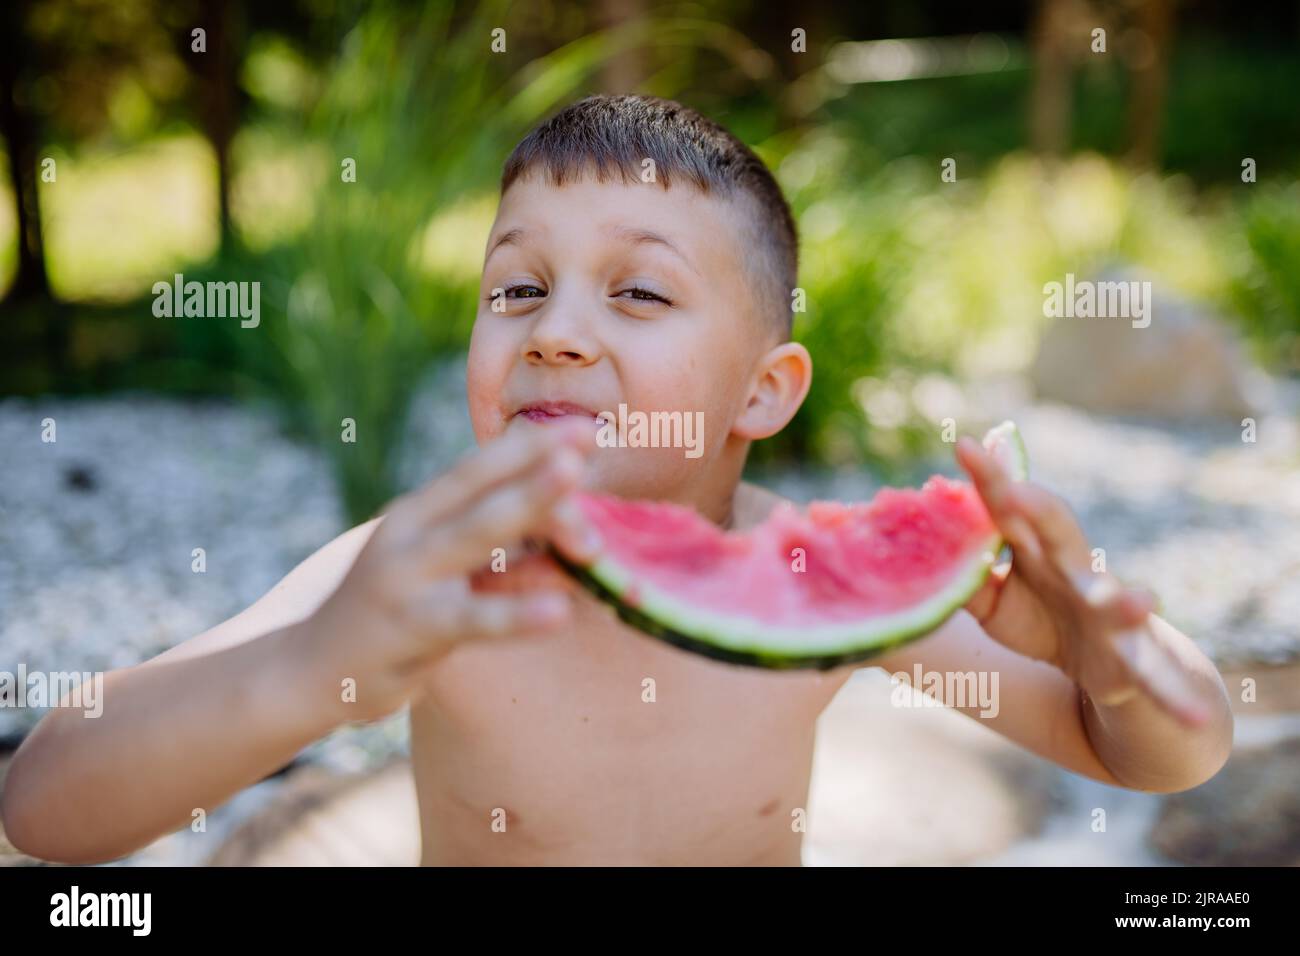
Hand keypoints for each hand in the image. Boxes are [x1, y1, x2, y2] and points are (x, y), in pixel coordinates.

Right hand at [305, 418, 599, 722]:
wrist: (314, 668)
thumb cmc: (397, 613)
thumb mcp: (448, 576)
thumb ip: (508, 560)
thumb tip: (580, 549)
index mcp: (420, 510)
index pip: (480, 468)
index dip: (532, 444)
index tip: (589, 427)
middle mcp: (410, 532)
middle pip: (483, 488)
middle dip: (537, 461)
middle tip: (591, 436)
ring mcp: (407, 577)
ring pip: (477, 535)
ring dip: (529, 506)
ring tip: (575, 488)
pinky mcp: (411, 628)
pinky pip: (472, 618)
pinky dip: (516, 614)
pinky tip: (558, 612)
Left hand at [955, 436, 1209, 728]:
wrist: (1106, 672)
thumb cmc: (1043, 623)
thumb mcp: (993, 606)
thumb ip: (965, 578)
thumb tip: (928, 547)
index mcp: (1039, 553)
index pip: (1010, 510)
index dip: (990, 479)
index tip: (964, 444)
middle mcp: (1077, 572)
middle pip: (1058, 532)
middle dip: (1037, 507)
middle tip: (1012, 490)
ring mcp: (1110, 615)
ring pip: (1119, 601)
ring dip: (1126, 601)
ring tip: (1138, 600)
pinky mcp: (1132, 661)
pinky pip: (1154, 677)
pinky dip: (1173, 695)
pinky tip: (1192, 716)